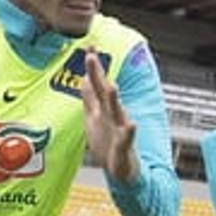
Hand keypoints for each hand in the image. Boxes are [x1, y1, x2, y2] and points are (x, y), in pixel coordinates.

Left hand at [81, 49, 137, 183]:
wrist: (122, 170)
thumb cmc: (107, 143)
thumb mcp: (93, 118)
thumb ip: (90, 99)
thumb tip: (83, 80)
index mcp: (101, 109)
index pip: (96, 83)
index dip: (92, 66)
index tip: (89, 46)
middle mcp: (111, 115)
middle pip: (103, 91)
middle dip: (97, 74)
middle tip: (91, 56)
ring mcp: (119, 129)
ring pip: (116, 112)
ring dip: (114, 99)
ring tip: (112, 85)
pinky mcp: (124, 147)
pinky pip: (127, 138)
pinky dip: (129, 131)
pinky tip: (131, 124)